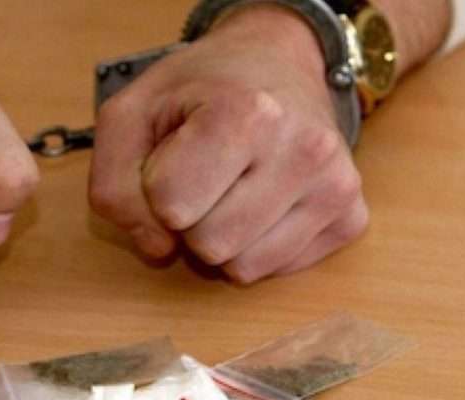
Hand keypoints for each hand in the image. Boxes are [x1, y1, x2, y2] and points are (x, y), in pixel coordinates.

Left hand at [89, 6, 367, 282]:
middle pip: (209, 245)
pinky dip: (256, 247)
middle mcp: (304, 150)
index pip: (170, 206)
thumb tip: (159, 250)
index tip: (175, 154)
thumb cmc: (197, 91)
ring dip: (222, 238)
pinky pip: (276, 271)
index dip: (156, 188)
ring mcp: (336, 186)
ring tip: (232, 186)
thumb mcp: (128, 117)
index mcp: (246, 114)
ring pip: (243, 268)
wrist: (275, 62)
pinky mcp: (350, 218)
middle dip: (189, 220)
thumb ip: (113, 187)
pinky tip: (261, 201)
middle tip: (204, 174)